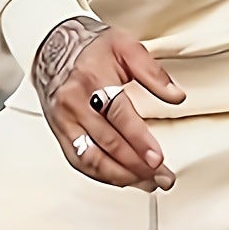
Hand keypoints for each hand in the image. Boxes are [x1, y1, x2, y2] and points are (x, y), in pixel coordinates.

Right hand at [32, 15, 185, 190]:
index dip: (139, 140)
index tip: (157, 159)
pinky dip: (103, 175)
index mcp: (92, 79)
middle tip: (163, 178)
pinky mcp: (60, 132)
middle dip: (138, 166)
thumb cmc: (92, 48)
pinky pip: (79, 161)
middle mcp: (74, 103)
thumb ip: (152, 71)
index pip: (118, 116)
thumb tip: (175, 96)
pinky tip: (123, 179)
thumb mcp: (126, 46)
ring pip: (92, 159)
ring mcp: (64, 120)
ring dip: (122, 176)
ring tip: (148, 183)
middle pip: (108, 143)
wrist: (53, 47)